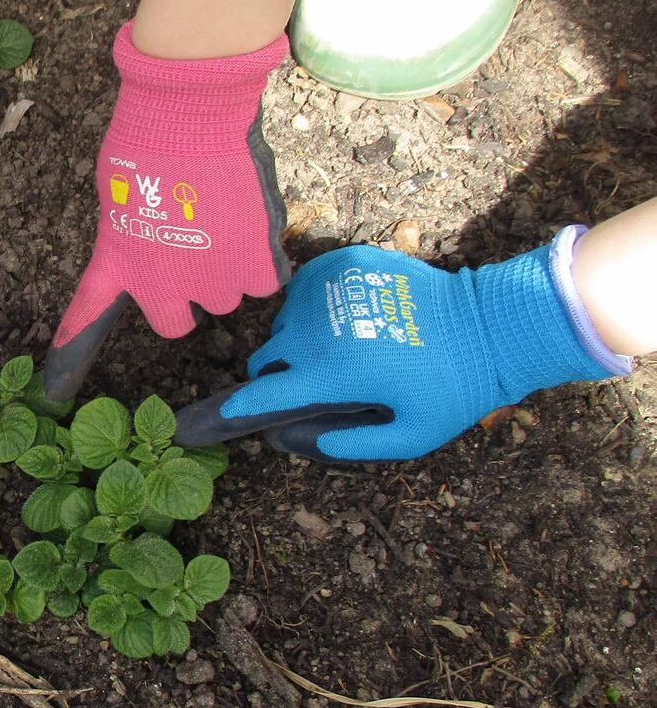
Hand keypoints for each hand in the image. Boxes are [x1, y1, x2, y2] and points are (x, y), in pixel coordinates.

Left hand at [43, 23, 289, 399]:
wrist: (189, 115)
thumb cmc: (146, 138)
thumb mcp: (118, 188)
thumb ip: (136, 228)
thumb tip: (162, 234)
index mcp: (119, 263)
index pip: (87, 316)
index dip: (71, 354)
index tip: (55, 390)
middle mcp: (161, 285)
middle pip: (178, 321)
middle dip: (187, 295)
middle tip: (195, 248)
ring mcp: (209, 281)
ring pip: (227, 296)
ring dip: (229, 270)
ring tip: (226, 219)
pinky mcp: (252, 266)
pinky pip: (265, 281)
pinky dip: (263, 259)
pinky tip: (254, 222)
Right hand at [174, 233, 625, 461]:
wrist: (492, 323)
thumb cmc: (455, 388)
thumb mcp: (411, 436)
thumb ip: (348, 445)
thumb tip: (297, 439)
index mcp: (336, 374)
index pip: (266, 394)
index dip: (237, 409)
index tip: (215, 416)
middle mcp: (323, 329)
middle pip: (268, 357)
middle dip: (275, 376)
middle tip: (305, 385)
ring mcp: (331, 291)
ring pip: (286, 323)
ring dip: (296, 341)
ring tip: (334, 352)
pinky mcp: (344, 263)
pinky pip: (304, 290)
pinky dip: (312, 308)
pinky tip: (343, 320)